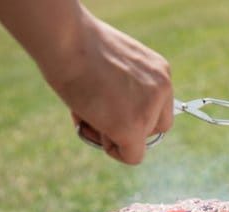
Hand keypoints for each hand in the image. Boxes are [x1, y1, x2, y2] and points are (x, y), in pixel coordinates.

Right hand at [44, 13, 172, 164]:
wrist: (66, 39)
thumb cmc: (77, 45)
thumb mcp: (115, 64)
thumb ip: (127, 88)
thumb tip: (120, 110)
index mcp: (160, 71)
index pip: (160, 107)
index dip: (138, 113)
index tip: (114, 107)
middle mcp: (162, 89)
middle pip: (155, 127)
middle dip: (129, 127)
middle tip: (98, 113)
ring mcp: (150, 109)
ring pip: (140, 142)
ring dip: (113, 135)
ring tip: (86, 112)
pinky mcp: (133, 127)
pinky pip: (132, 156)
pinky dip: (113, 150)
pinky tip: (92, 127)